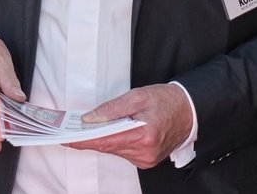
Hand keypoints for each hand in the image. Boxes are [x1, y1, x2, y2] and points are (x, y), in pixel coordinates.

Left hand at [67, 83, 192, 168]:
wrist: (190, 111)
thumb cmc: (166, 101)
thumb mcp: (137, 97)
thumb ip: (111, 109)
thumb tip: (89, 119)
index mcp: (144, 135)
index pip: (105, 142)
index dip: (82, 141)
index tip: (66, 139)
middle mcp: (145, 152)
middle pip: (107, 146)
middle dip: (89, 137)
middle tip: (71, 127)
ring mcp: (146, 158)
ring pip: (114, 149)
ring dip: (102, 138)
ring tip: (89, 127)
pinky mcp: (146, 160)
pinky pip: (123, 151)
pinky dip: (114, 142)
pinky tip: (109, 131)